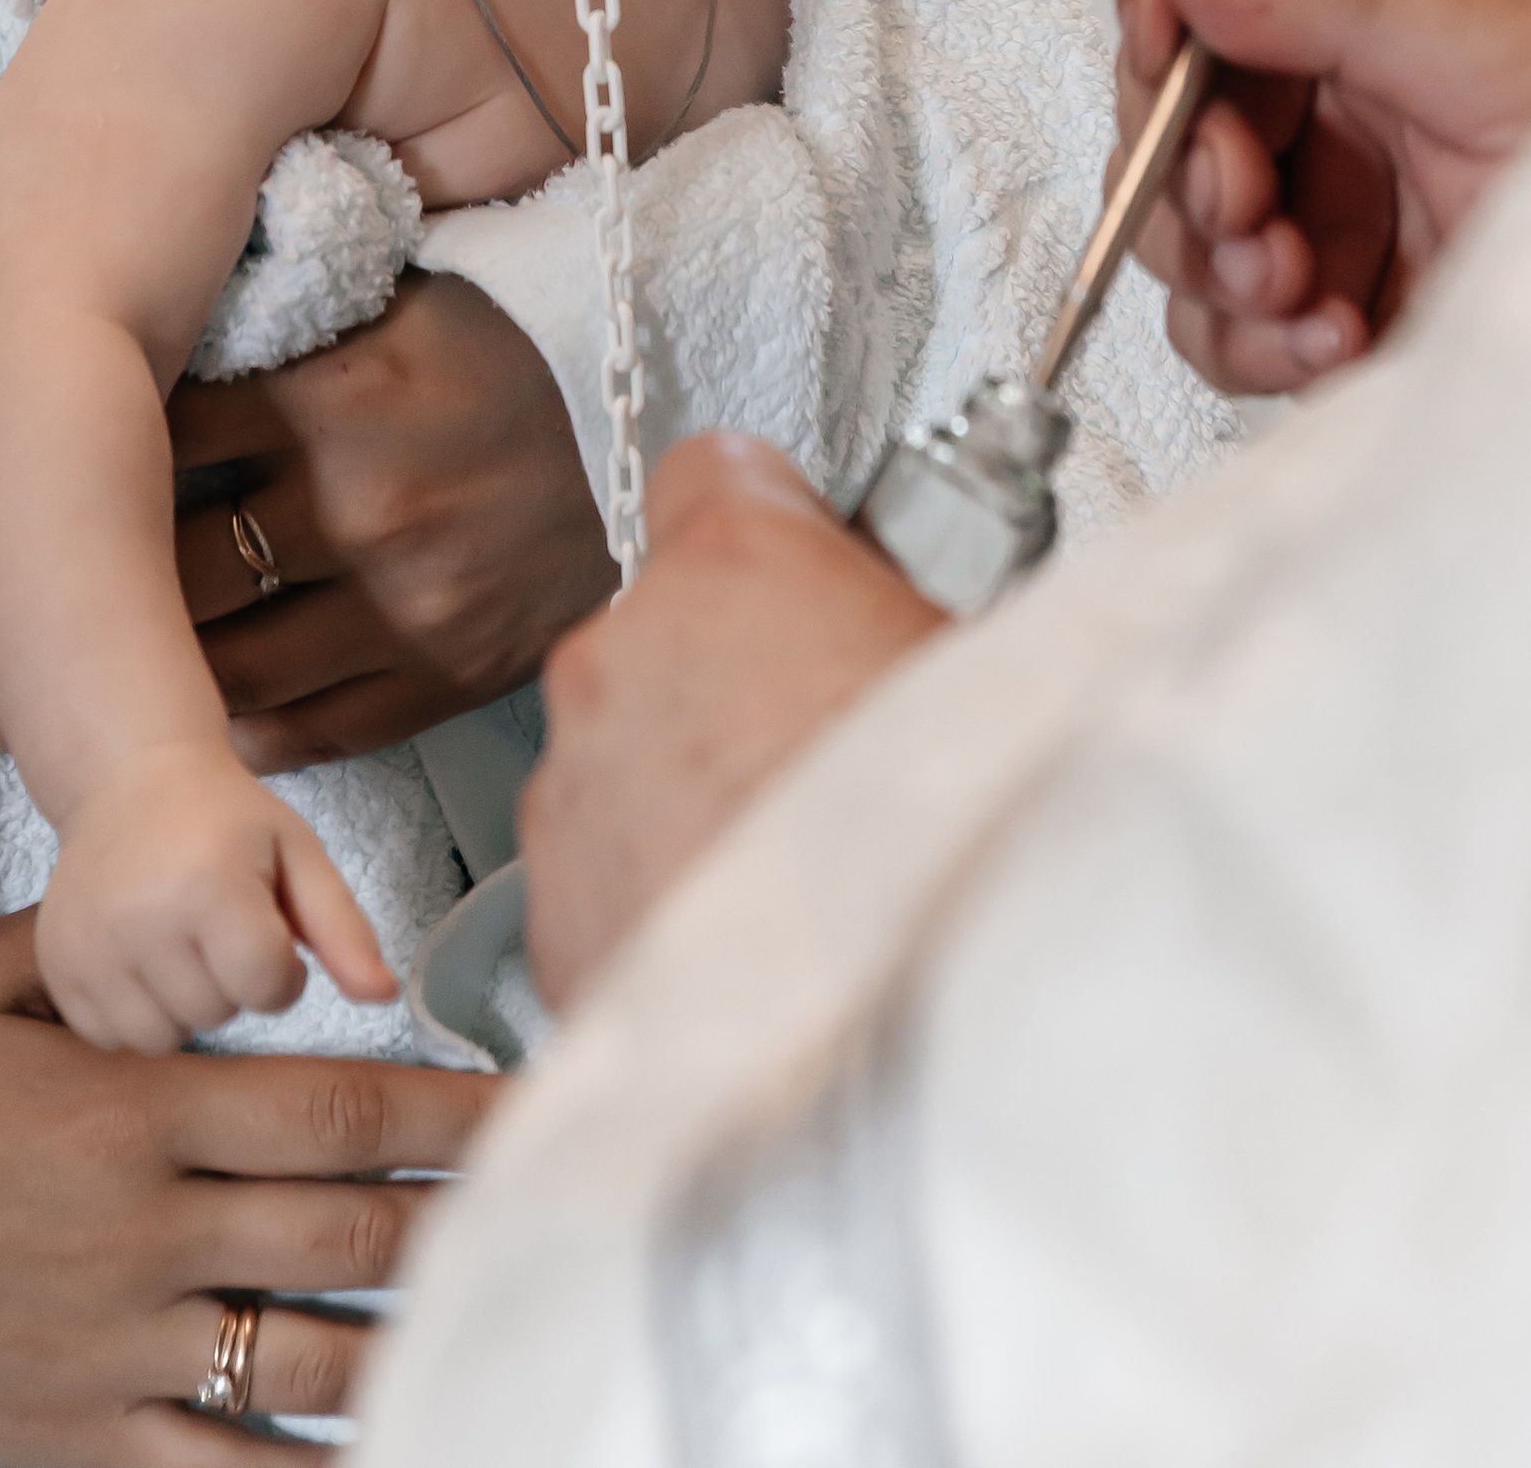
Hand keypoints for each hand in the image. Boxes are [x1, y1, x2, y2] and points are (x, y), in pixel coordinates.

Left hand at [0, 277, 611, 751]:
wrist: (632, 482)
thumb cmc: (478, 375)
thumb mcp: (393, 305)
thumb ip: (270, 310)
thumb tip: (100, 286)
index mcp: (352, 385)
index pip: (152, 428)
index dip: (20, 459)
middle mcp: (373, 502)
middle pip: (162, 569)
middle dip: (31, 618)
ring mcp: (406, 606)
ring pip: (212, 664)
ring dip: (96, 693)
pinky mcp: (429, 686)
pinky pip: (288, 729)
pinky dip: (200, 736)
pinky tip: (126, 742)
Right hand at [0, 911, 489, 1461]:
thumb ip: (106, 957)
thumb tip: (214, 935)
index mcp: (129, 1107)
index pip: (334, 1109)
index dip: (448, 1111)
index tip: (527, 1106)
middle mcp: (138, 1229)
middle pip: (347, 1233)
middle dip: (465, 1220)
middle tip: (557, 1211)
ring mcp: (109, 1347)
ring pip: (308, 1358)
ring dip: (414, 1340)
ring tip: (499, 1322)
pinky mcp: (72, 1440)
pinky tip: (393, 1448)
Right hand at [38, 741, 396, 1052]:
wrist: (129, 779)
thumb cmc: (225, 819)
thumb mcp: (297, 854)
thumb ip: (345, 928)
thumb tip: (384, 997)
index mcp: (209, 884)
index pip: (268, 987)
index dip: (279, 969)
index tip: (265, 930)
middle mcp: (140, 918)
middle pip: (215, 1015)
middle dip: (230, 984)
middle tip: (216, 928)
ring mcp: (90, 944)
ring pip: (163, 1036)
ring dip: (183, 1005)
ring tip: (179, 946)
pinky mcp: (58, 965)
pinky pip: (110, 1036)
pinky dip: (133, 1012)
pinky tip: (141, 962)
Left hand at [524, 434, 942, 1011]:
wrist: (891, 1061)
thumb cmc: (955, 862)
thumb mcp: (978, 677)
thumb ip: (903, 615)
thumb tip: (912, 611)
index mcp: (731, 568)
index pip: (714, 469)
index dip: (770, 520)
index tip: (803, 562)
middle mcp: (621, 659)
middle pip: (665, 628)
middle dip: (733, 676)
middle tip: (830, 750)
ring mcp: (572, 788)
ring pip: (624, 755)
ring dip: (690, 792)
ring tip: (800, 869)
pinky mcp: (552, 916)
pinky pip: (601, 875)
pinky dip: (659, 899)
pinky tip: (754, 945)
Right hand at [1116, 0, 1530, 396]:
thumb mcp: (1508, 52)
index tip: (1170, 42)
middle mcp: (1335, 69)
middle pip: (1170, 67)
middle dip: (1184, 146)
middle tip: (1242, 197)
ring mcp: (1318, 184)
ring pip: (1168, 198)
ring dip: (1212, 251)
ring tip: (1295, 283)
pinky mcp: (1310, 294)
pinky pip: (1210, 315)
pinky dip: (1248, 337)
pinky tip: (1331, 336)